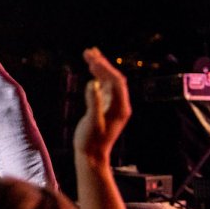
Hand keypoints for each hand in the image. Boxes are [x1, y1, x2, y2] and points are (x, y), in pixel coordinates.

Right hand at [73, 47, 131, 162]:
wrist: (91, 157)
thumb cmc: (90, 141)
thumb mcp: (91, 122)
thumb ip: (93, 102)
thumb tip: (93, 83)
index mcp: (120, 108)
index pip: (116, 82)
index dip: (105, 69)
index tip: (91, 59)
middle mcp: (120, 105)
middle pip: (115, 79)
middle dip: (102, 64)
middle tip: (88, 51)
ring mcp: (114, 106)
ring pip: (110, 82)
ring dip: (100, 68)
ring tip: (88, 55)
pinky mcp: (107, 108)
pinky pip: (105, 88)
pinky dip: (98, 77)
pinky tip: (91, 71)